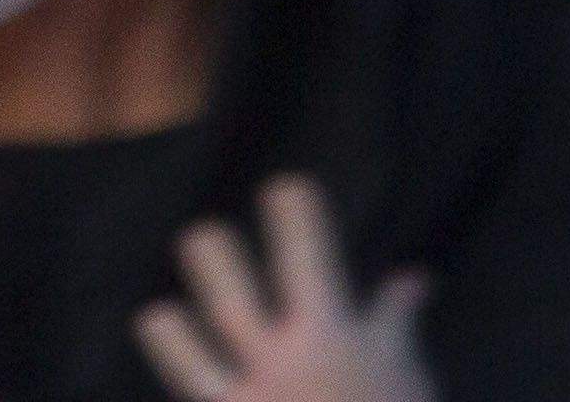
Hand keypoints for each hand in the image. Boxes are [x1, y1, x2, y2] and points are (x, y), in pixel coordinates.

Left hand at [136, 177, 429, 401]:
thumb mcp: (406, 380)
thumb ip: (395, 324)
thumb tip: (410, 277)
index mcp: (333, 343)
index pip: (306, 259)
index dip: (294, 218)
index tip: (284, 188)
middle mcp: (283, 369)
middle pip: (230, 298)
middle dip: (213, 260)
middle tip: (202, 235)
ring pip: (190, 359)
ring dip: (172, 336)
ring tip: (159, 315)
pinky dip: (191, 387)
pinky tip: (184, 386)